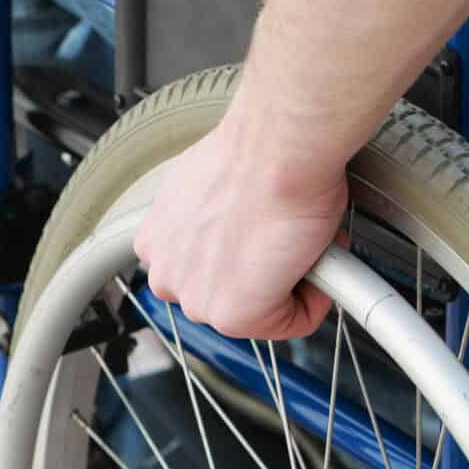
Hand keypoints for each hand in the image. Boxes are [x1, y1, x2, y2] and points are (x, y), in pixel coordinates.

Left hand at [131, 114, 348, 340]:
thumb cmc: (256, 154)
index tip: (264, 236)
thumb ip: (212, 219)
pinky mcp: (235, 316)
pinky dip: (313, 298)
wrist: (277, 148)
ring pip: (257, 309)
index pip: (204, 268)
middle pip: (228, 290)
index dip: (246, 252)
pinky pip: (289, 321)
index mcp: (156, 242)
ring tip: (297, 244)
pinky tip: (312, 260)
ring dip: (285, 283)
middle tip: (285, 239)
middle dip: (262, 272)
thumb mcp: (212, 188)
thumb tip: (235, 223)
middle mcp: (167, 274)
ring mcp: (197, 300)